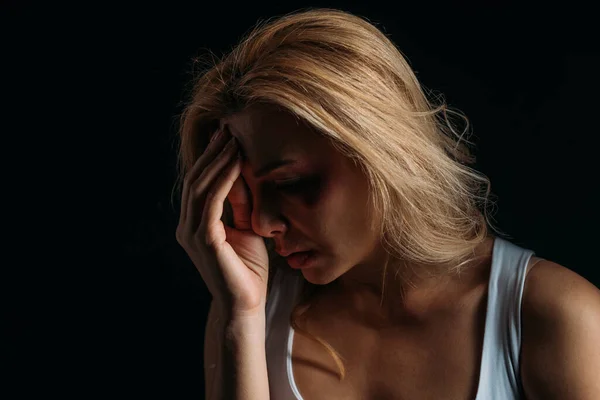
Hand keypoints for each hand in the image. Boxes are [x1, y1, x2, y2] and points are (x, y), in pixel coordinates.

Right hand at [176, 127, 268, 317]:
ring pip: (201, 187)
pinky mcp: (204, 239)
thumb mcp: (247, 228)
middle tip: (228, 130)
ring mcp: (193, 232)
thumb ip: (240, 204)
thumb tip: (243, 174)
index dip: (211, 159)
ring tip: (232, 140)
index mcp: (195, 224)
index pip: (200, 184)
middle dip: (213, 154)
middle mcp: (188, 226)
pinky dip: (224, 179)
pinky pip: (212, 201)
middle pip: (196, 180)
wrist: (245, 304)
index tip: (227, 137)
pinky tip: (236, 163)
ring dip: (218, 161)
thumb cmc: (248, 268)